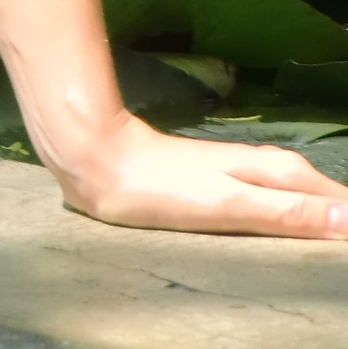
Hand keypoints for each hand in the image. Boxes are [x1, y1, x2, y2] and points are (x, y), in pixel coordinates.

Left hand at [52, 110, 347, 239]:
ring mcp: (247, 176)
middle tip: (342, 263)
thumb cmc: (163, 187)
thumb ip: (289, 212)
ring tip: (331, 254)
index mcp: (278, 171)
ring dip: (320, 224)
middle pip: (324, 199)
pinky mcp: (225, 188)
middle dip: (341, 224)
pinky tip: (289, 240)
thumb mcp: (230, 203)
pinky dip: (292, 222)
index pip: (339, 201)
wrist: (102, 163)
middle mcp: (269, 169)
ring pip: (301, 201)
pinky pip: (275, 206)